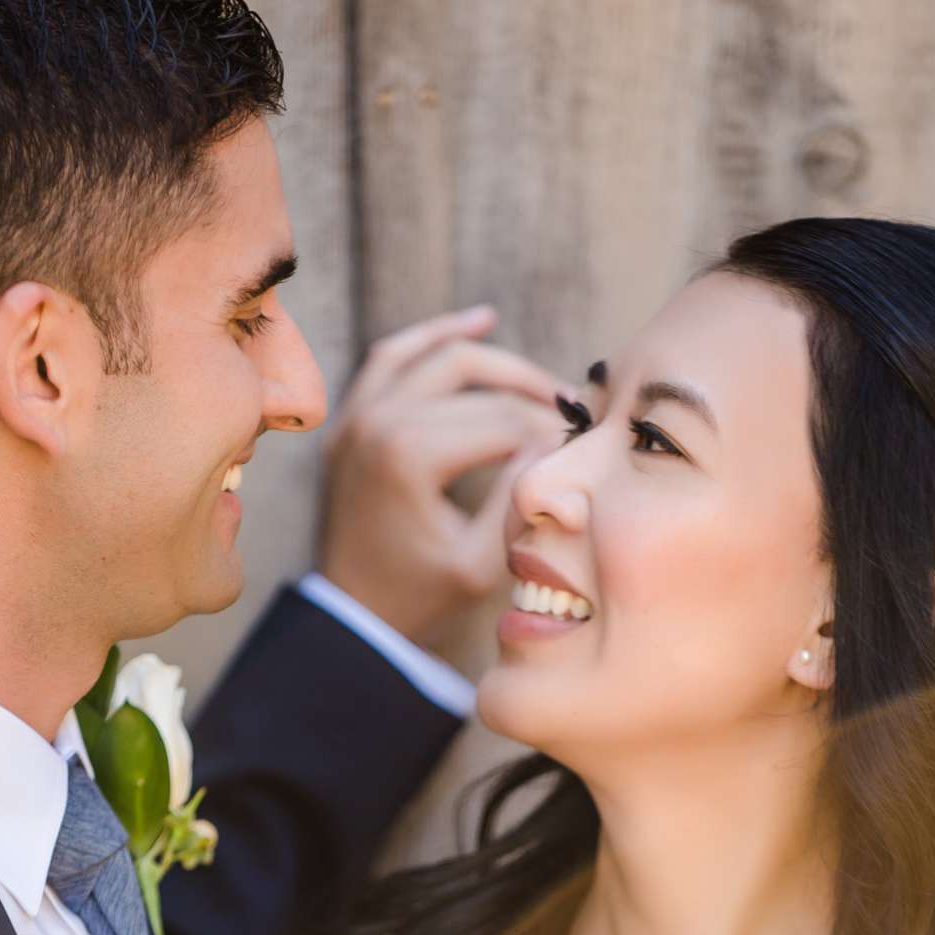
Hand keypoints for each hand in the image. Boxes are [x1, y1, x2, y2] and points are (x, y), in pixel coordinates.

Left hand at [316, 306, 569, 645]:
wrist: (351, 612)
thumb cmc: (419, 595)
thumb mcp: (481, 563)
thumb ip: (518, 499)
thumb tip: (552, 443)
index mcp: (410, 456)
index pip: (504, 421)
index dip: (550, 430)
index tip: (582, 445)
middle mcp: (379, 421)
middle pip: (476, 382)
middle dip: (531, 393)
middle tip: (572, 411)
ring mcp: (359, 415)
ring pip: (438, 355)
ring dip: (494, 359)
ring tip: (540, 380)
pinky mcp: (351, 417)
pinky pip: (393, 356)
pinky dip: (435, 335)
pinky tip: (479, 322)